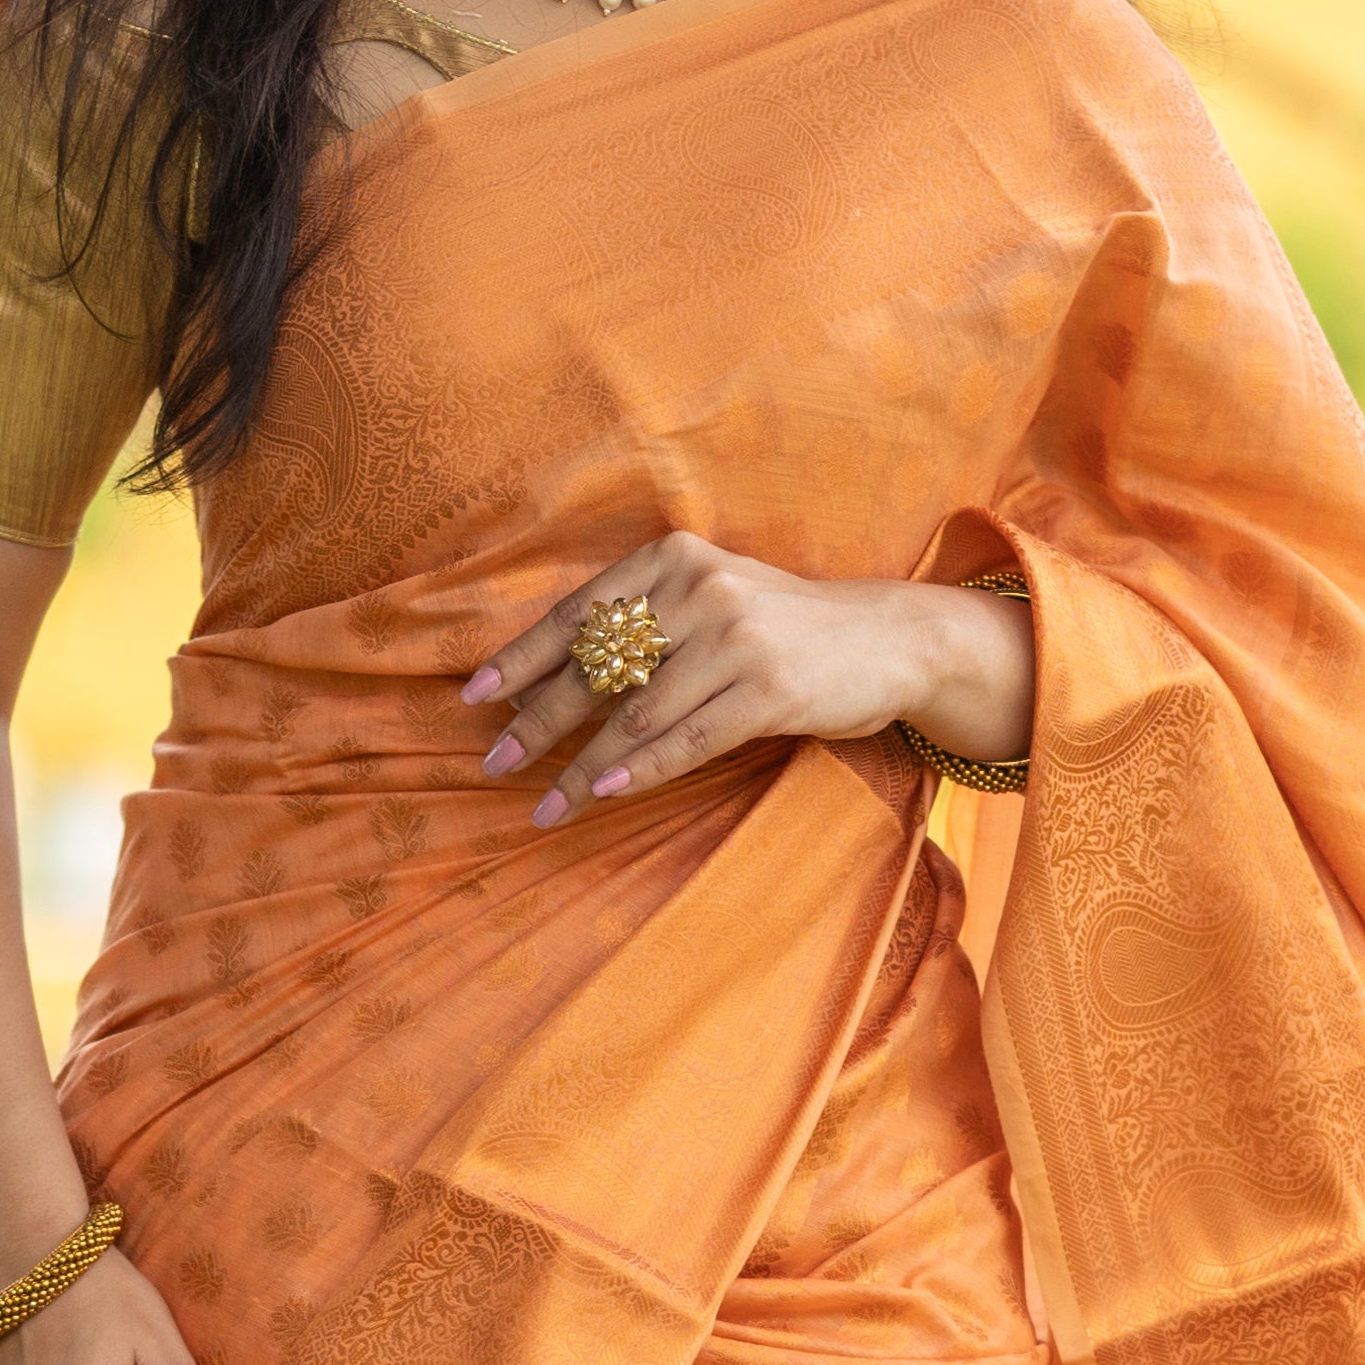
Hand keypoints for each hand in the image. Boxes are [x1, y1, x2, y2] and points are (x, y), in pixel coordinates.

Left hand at [465, 532, 1032, 827]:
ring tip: (545, 806)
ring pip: (635, 713)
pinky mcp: (769, 689)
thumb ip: (646, 621)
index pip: (578, 613)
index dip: (521, 658)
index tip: (474, 699)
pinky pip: (687, 739)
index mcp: (673, 558)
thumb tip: (554, 676)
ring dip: (582, 767)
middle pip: (596, 665)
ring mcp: (736, 639)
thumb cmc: (786, 628)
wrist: (890, 638)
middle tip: (495, 763)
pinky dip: (642, 770)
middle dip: (537, 720)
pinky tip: (604, 791)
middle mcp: (700, 589)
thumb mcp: (712, 598)